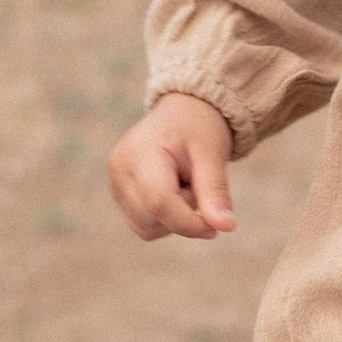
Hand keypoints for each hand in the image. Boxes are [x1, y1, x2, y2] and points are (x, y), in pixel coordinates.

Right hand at [108, 91, 235, 240]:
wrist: (182, 113)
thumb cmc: (198, 128)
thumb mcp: (212, 154)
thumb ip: (215, 191)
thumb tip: (227, 227)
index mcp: (139, 154)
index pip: (159, 203)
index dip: (189, 223)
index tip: (216, 228)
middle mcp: (119, 171)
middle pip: (153, 219)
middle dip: (183, 214)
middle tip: (196, 182)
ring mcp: (115, 184)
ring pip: (147, 229)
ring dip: (174, 217)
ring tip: (183, 183)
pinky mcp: (119, 195)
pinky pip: (145, 226)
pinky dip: (164, 218)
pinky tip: (173, 191)